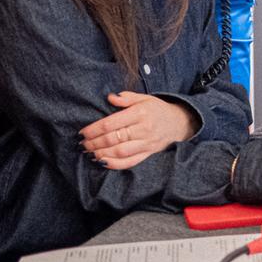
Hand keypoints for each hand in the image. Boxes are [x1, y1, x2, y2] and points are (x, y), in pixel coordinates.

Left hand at [80, 92, 198, 169]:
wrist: (179, 123)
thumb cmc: (157, 109)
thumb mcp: (144, 98)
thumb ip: (127, 98)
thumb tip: (110, 97)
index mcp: (140, 113)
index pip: (111, 123)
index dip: (94, 129)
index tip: (82, 132)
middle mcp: (144, 129)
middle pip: (113, 139)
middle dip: (94, 143)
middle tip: (82, 144)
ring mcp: (147, 143)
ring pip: (120, 152)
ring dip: (101, 154)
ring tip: (89, 153)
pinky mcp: (148, 154)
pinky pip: (130, 162)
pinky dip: (115, 164)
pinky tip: (103, 162)